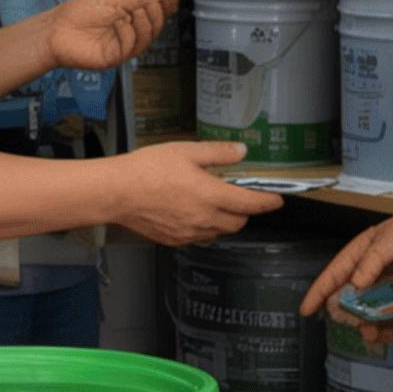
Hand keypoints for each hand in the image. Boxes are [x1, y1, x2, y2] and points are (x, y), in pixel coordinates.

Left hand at [41, 0, 175, 75]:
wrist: (57, 29)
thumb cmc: (79, 12)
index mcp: (129, 15)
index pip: (155, 12)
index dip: (166, 5)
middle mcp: (128, 31)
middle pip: (155, 26)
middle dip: (157, 14)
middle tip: (151, 5)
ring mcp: (122, 46)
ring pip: (146, 38)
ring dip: (144, 23)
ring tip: (134, 13)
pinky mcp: (115, 57)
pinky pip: (131, 47)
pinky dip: (128, 33)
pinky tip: (118, 25)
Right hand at [105, 142, 283, 245]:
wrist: (116, 193)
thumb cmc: (147, 169)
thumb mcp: (186, 151)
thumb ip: (217, 153)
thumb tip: (241, 152)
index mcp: (211, 195)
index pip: (251, 204)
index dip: (268, 202)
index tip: (276, 199)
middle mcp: (204, 219)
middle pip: (238, 223)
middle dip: (245, 212)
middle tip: (239, 197)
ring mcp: (189, 233)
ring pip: (219, 232)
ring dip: (224, 221)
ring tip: (213, 204)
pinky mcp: (174, 240)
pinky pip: (198, 237)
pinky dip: (203, 228)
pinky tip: (191, 213)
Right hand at [303, 203, 392, 320]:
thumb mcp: (392, 237)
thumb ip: (372, 259)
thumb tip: (356, 281)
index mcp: (363, 256)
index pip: (334, 275)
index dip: (319, 293)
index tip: (307, 309)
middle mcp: (373, 275)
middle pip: (349, 301)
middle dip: (346, 314)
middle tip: (350, 320)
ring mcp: (389, 291)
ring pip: (370, 316)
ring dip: (368, 326)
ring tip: (371, 331)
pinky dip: (390, 331)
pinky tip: (389, 333)